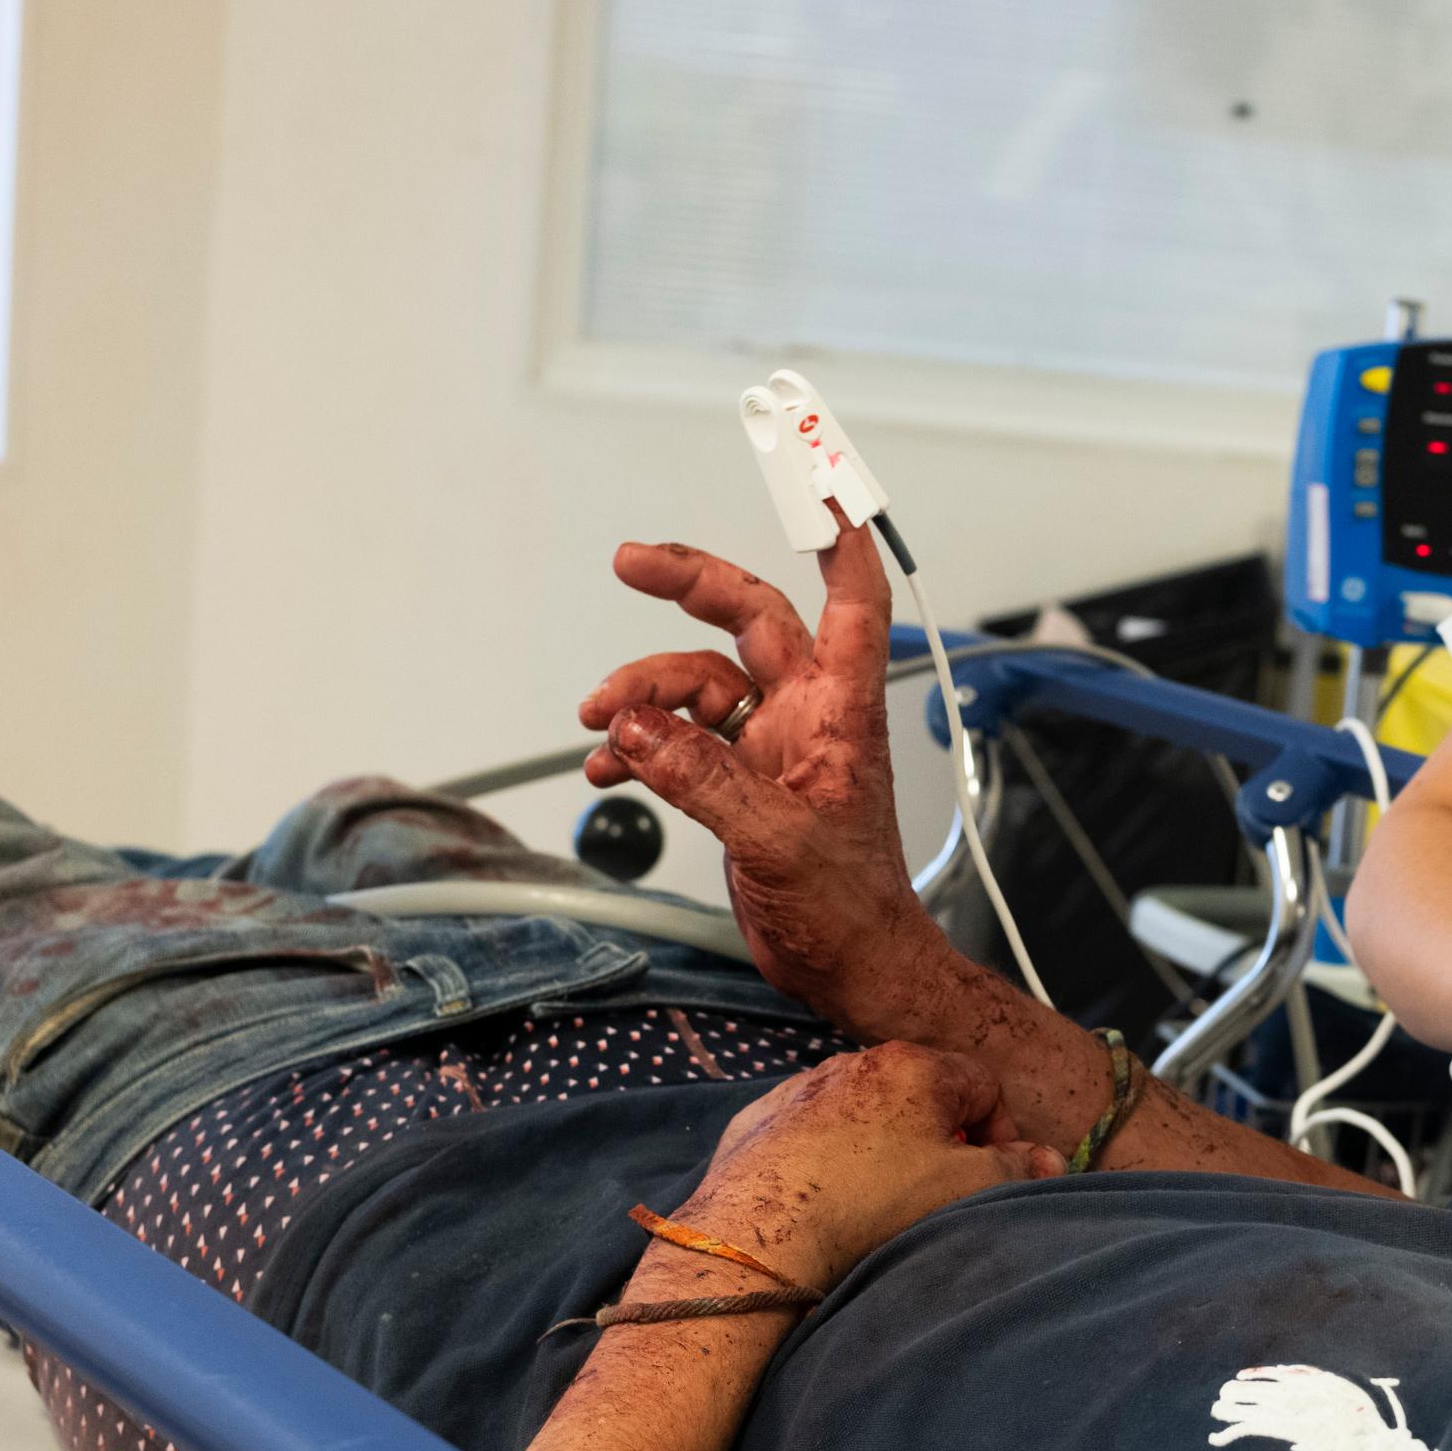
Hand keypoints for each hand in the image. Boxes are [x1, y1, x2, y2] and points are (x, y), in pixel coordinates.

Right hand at [577, 525, 957, 1031]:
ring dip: (641, 695)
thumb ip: (701, 779)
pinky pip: (677, 741)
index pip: (852, 601)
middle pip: (749, 617)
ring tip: (599, 722)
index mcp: (839, 713)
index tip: (818, 482)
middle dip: (690, 583)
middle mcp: (807, 716)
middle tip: (630, 559)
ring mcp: (771, 746)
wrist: (850, 968)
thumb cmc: (850, 911)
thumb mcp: (776, 842)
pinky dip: (637, 747)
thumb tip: (634, 728)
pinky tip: (604, 769)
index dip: (840, 538)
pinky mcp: (738, 782)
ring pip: (697, 684)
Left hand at [673, 1044, 1059, 1290]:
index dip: (1000, 1132)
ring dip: (881, 1146)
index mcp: (916, 1066)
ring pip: (862, 1112)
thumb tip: (1050, 1158)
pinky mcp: (758, 1121)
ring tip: (876, 1200)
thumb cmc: (874, 1201)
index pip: (984, 1085)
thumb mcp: (965, 1187)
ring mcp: (801, 1089)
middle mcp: (856, 1062)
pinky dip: (824, 1156)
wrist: (761, 1231)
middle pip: (922, 1095)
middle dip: (939, 1139)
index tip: (992, 1174)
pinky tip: (822, 1197)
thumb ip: (1015, 1167)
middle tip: (938, 1190)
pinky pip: (808, 1131)